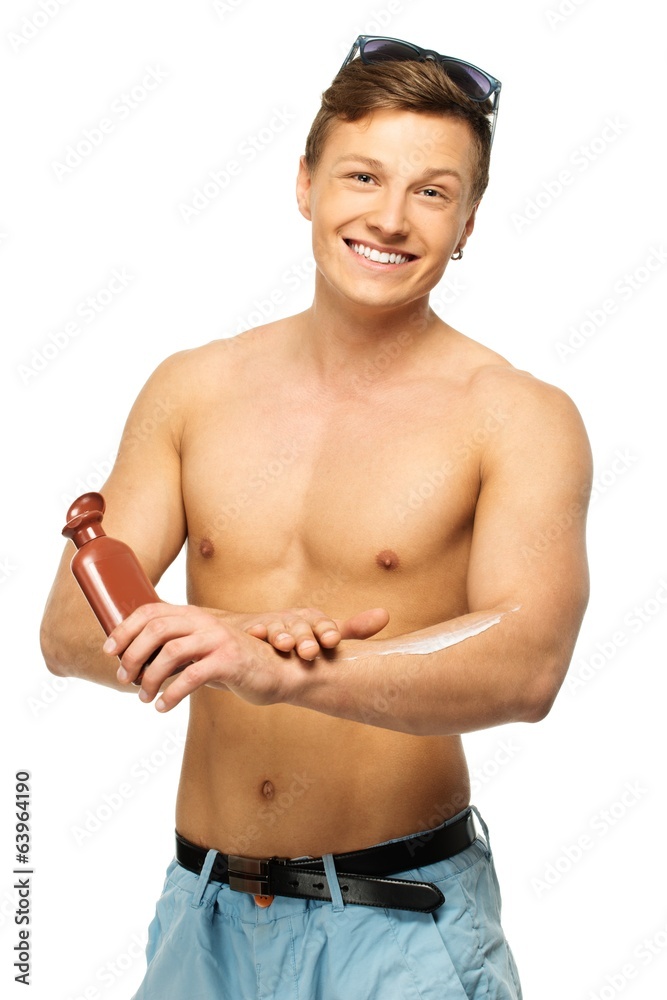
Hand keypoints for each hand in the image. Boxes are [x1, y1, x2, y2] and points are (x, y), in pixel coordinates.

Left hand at [104, 602, 311, 711]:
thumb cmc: (235, 664)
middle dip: (132, 655)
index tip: (110, 651)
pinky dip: (171, 694)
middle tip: (126, 679)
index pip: (150, 611)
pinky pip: (191, 676)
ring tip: (144, 698)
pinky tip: (163, 706)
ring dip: (150, 678)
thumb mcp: (203, 651)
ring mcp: (217, 639)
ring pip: (170, 653)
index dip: (125, 629)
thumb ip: (178, 649)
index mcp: (194, 615)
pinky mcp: (229, 660)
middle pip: (155, 629)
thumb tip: (138, 663)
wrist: (279, 672)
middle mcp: (204, 621)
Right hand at [231, 606, 389, 659]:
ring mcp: (270, 625)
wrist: (252, 633)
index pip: (324, 624)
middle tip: (310, 652)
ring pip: (277, 630)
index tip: (332, 640)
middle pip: (301, 627)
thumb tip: (386, 615)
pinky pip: (251, 632)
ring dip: (281, 636)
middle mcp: (293, 620)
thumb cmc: (296, 636)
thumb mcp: (324, 632)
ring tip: (285, 646)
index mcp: (312, 620)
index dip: (327, 631)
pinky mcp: (249, 631)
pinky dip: (254, 633)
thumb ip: (354, 629)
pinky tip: (255, 635)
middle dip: (306, 638)